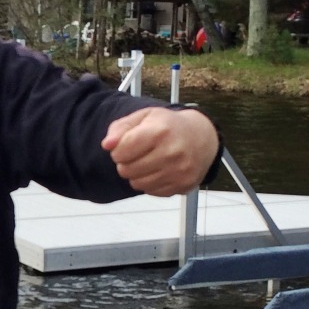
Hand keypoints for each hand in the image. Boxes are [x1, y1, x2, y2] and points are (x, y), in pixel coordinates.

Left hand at [101, 107, 218, 196]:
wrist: (201, 137)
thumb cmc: (167, 126)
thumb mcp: (143, 117)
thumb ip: (120, 128)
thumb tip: (106, 145)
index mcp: (159, 131)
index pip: (121, 151)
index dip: (117, 150)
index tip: (125, 145)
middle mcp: (172, 152)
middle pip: (126, 170)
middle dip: (125, 163)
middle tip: (136, 155)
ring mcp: (180, 171)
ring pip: (137, 184)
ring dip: (136, 175)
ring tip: (146, 162)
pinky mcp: (184, 185)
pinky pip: (152, 192)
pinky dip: (150, 183)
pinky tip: (158, 171)